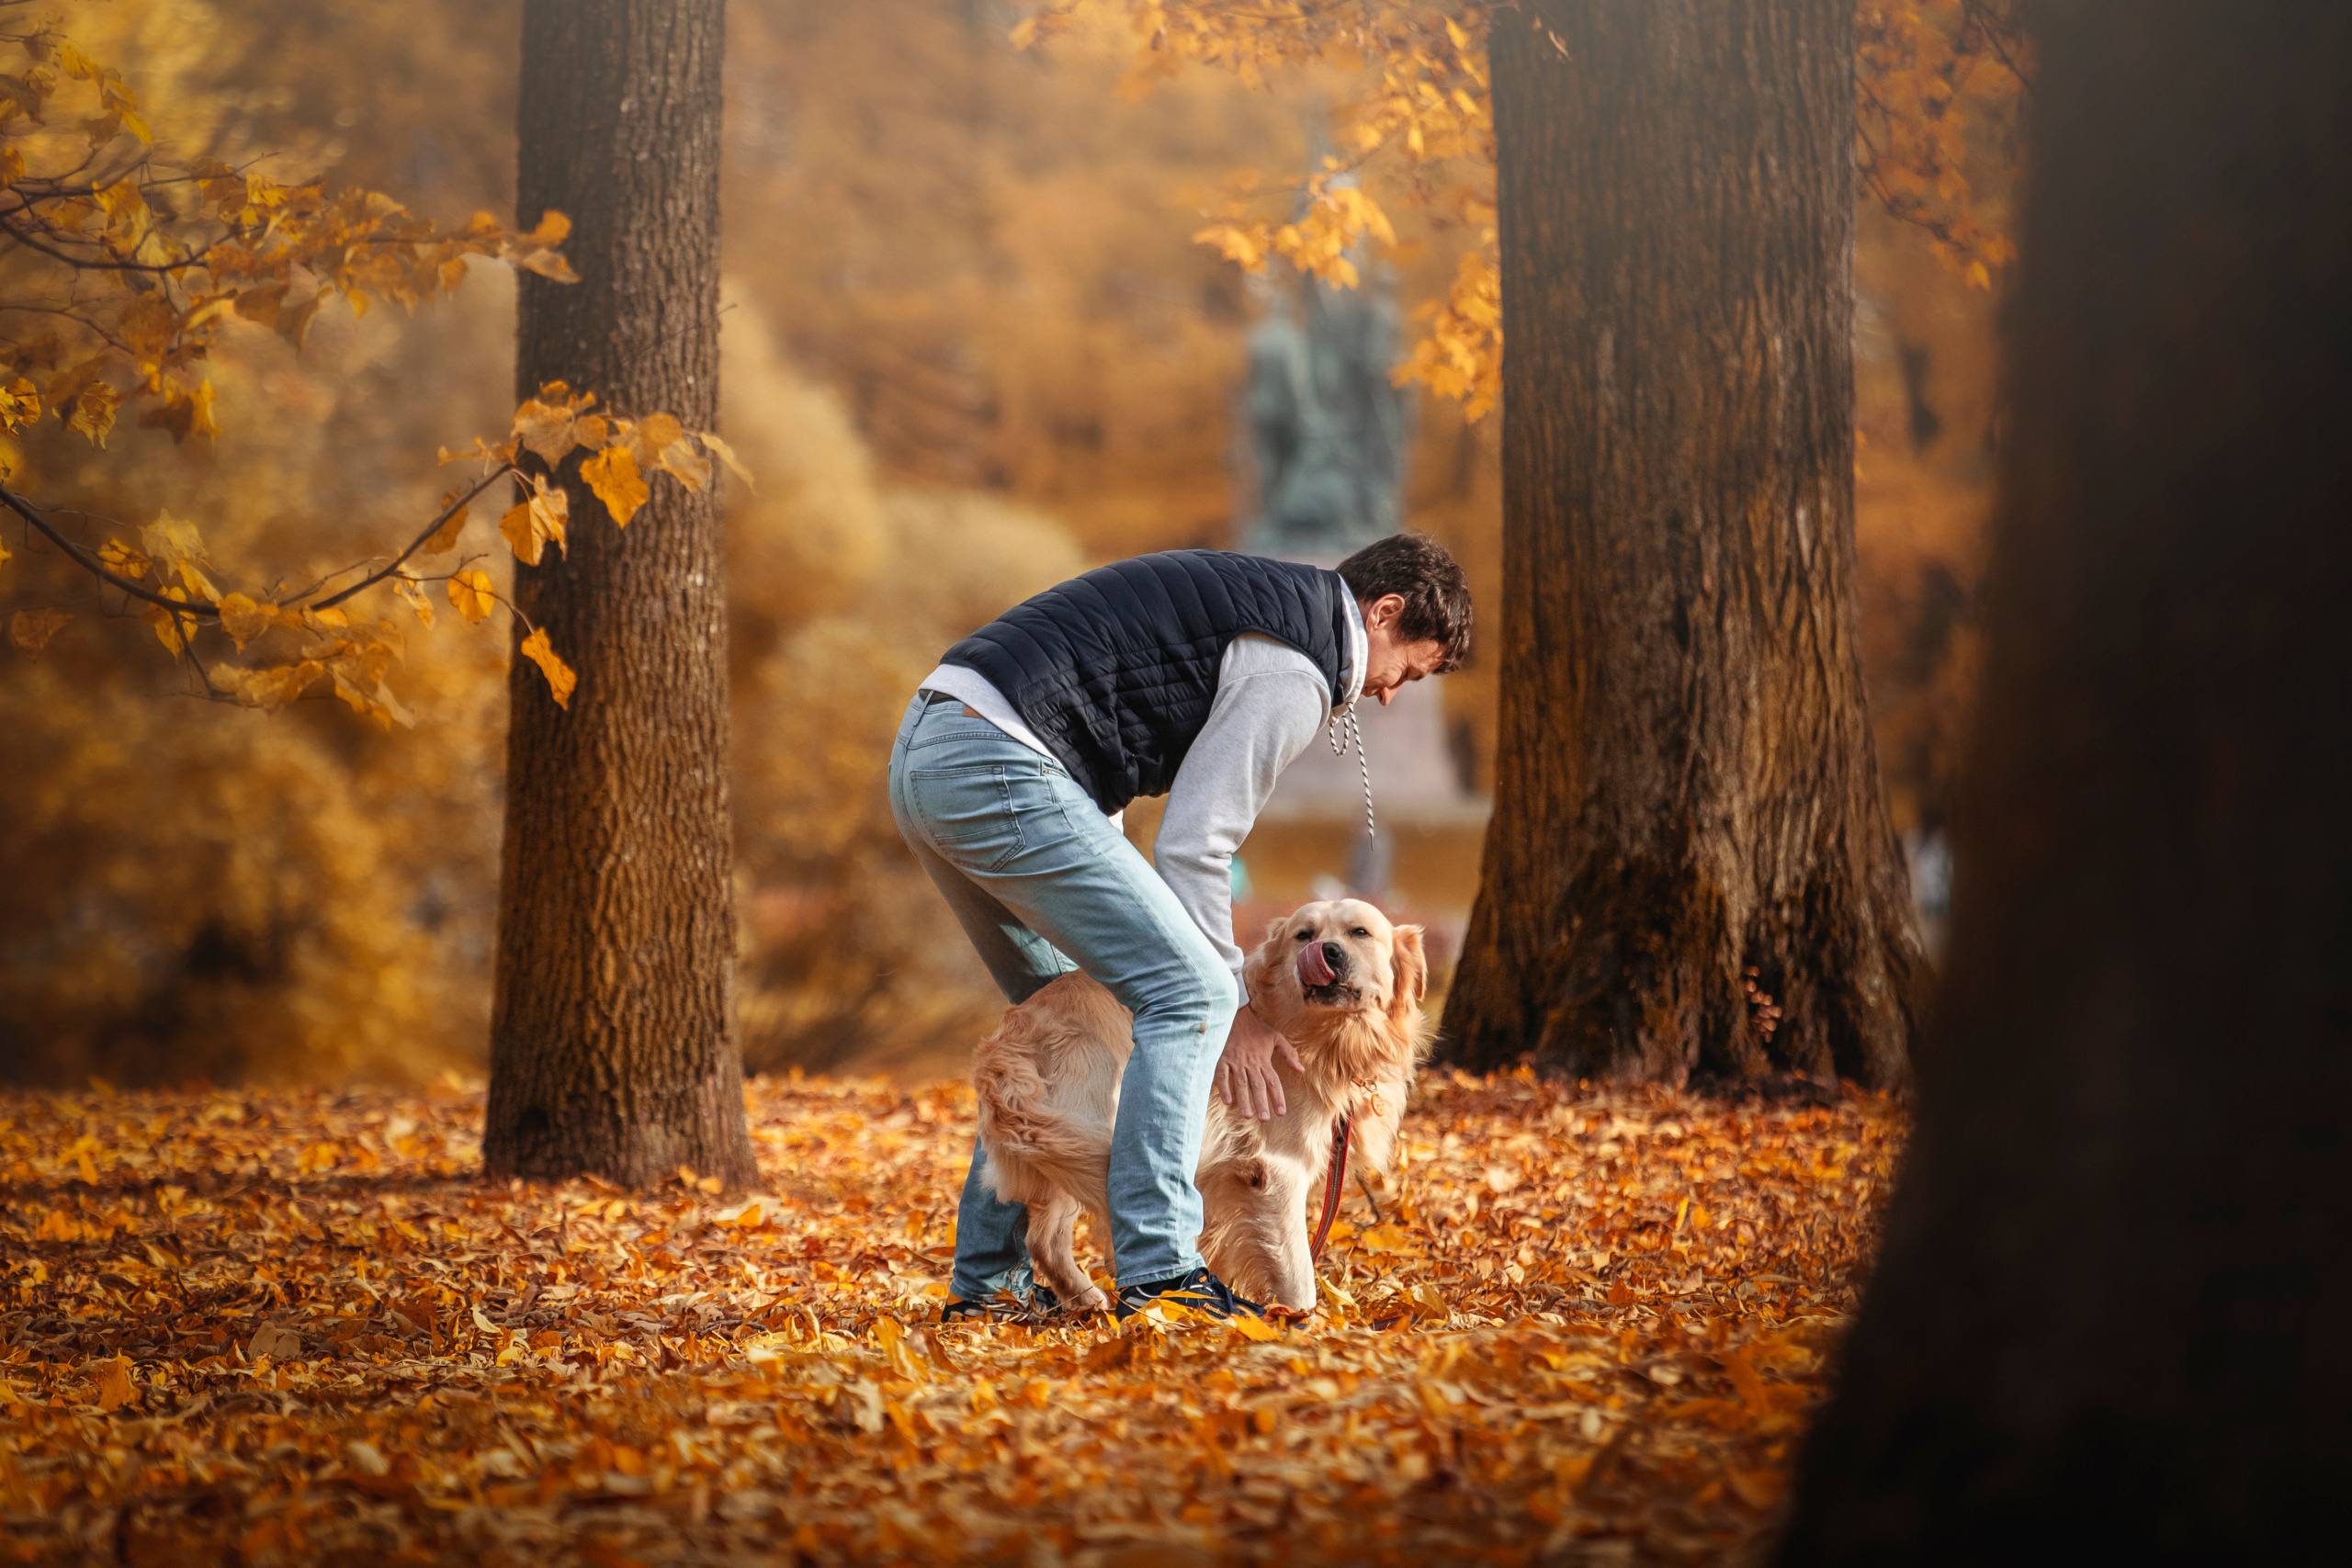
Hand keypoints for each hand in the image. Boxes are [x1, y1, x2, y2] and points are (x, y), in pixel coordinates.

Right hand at [1215, 1005, 1304, 1120]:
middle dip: (1261, 1103)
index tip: (1281, 1112)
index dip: (1277, 1097)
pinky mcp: (1223, 1059)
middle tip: (1264, 1119)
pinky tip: (1226, 1101)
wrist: (1236, 1015)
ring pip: (1240, 1083)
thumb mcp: (1277, 1037)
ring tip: (1247, 1115)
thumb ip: (1290, 1054)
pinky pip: (1222, 1075)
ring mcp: (1236, 1062)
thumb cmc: (1257, 1028)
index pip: (1273, 1082)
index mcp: (1264, 1060)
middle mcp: (1251, 1063)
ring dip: (1243, 1099)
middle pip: (1257, 1086)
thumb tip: (1301, 1069)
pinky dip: (1223, 1088)